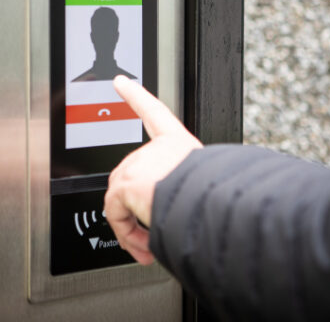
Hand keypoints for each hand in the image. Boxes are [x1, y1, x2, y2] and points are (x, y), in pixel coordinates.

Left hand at [104, 75, 202, 264]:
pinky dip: (127, 235)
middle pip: (133, 179)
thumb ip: (193, 189)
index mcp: (178, 143)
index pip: (154, 111)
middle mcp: (157, 149)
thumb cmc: (214, 194)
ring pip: (123, 201)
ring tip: (153, 246)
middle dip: (139, 211)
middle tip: (154, 236)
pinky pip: (115, 214)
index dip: (136, 95)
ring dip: (136, 229)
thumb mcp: (208, 185)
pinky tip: (142, 246)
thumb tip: (202, 213)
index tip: (121, 82)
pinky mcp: (126, 184)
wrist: (205, 202)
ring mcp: (138, 165)